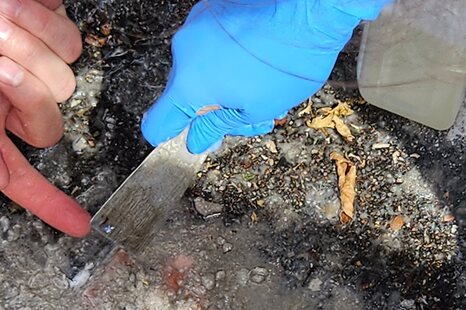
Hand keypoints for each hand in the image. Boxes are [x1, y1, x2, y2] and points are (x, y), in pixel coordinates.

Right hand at [0, 0, 90, 235]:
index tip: (77, 224)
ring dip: (26, 48)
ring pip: (63, 86)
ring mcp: (37, 68)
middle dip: (28, 95)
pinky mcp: (55, 36)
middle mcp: (12, 99)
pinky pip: (70, 47)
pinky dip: (40, 23)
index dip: (48, 201)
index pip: (19, 173)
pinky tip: (11, 5)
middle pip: (49, 128)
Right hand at [142, 0, 389, 152]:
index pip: (158, 122)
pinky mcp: (211, 8)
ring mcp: (197, 25)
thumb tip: (196, 141)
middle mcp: (184, 52)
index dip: (169, 136)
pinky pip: (209, 41)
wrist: (308, 10)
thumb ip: (219, 126)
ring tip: (262, 86)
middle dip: (212, 109)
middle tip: (250, 117)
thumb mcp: (256, 109)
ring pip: (199, 66)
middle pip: (184, 93)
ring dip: (222, 82)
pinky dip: (225, 55)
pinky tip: (256, 59)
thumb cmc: (287, 63)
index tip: (185, 139)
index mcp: (189, 85)